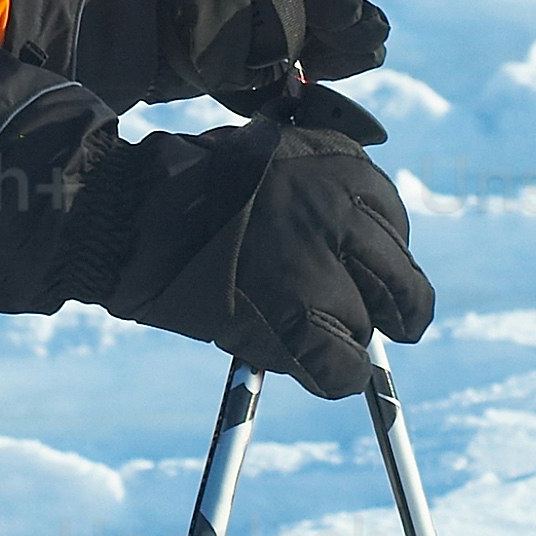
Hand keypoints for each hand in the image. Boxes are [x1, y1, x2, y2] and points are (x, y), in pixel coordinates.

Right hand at [52, 87, 432, 400]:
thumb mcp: (272, 158)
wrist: (132, 212)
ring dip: (343, 340)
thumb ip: (318, 194)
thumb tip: (354, 248)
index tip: (360, 268)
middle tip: (383, 324)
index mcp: (343, 168)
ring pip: (366, 331)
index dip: (377, 255)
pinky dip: (331, 377)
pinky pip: (342, 371)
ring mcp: (321, 270)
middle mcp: (343, 216)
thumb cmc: (190, 187)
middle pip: (403, 285)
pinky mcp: (293, 321)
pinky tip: (309, 367)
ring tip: (302, 333)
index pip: (393, 223)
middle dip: (396, 310)